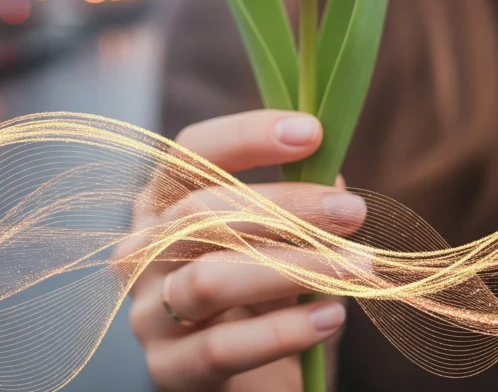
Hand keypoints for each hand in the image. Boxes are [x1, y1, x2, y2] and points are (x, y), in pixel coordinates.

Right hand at [123, 110, 366, 391]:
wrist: (245, 386)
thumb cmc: (261, 301)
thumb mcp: (276, 244)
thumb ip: (293, 207)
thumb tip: (331, 173)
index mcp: (161, 207)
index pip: (187, 155)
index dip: (246, 136)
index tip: (313, 131)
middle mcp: (141, 252)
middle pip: (198, 213)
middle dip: (284, 206)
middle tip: (352, 210)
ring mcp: (148, 313)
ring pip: (208, 279)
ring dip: (291, 268)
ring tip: (356, 267)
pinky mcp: (168, 369)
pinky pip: (222, 347)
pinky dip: (283, 330)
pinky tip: (331, 316)